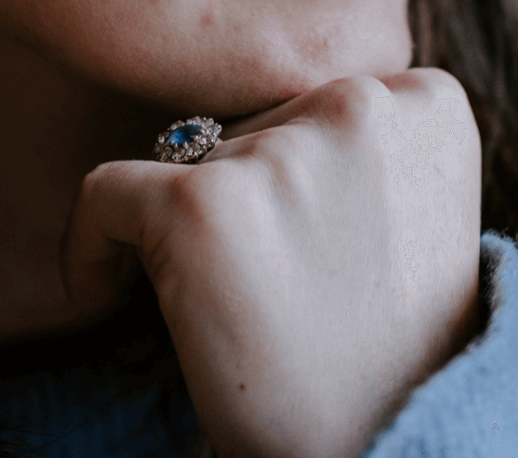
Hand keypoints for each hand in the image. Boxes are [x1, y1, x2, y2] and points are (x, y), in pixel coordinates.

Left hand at [61, 70, 481, 457]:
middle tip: (274, 290)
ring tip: (235, 308)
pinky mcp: (202, 204)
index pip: (322, 94)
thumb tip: (262, 114)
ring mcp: (281, 150)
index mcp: (426, 100)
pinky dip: (90, 244)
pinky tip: (100, 290)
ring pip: (190, 158)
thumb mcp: (419, 213)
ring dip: (194, 224)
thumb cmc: (397, 349)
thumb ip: (360, 146)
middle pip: (254, 122)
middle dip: (248, 195)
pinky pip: (107, 193)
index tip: (299, 236)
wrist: (388, 453)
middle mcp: (362, 103)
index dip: (299, 168)